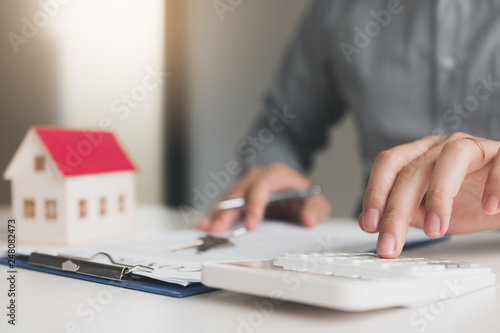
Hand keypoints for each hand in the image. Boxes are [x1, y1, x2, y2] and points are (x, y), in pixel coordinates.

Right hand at [195, 162, 330, 231]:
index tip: (252, 224)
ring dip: (215, 216)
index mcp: (275, 174)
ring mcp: (243, 187)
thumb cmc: (301, 194)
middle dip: (227, 212)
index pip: (262, 186)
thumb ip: (315, 209)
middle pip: (238, 193)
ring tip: (204, 231)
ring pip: (226, 200)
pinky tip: (201, 227)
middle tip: (218, 230)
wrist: (290, 187)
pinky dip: (212, 217)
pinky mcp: (236, 198)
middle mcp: (255, 178)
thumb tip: (308, 219)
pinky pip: (222, 206)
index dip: (255, 205)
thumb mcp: (315, 199)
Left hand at [359, 132, 499, 257]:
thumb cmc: (470, 200)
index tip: (368, 224)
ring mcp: (476, 147)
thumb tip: (368, 223)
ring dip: (439, 194)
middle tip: (390, 243)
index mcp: (421, 156)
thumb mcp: (430, 212)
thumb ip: (404, 212)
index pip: (389, 164)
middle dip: (397, 211)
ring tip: (434, 230)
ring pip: (452, 157)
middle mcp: (443, 147)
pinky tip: (488, 207)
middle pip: (413, 170)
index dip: (375, 191)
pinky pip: (499, 162)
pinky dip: (494, 184)